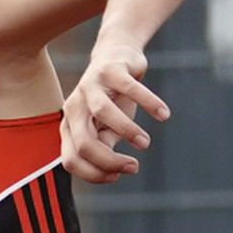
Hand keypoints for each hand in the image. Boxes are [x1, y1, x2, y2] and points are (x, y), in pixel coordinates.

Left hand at [60, 40, 168, 184]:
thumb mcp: (105, 129)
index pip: (72, 161)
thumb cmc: (112, 100)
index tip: (117, 176)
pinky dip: (149, 103)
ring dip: (127, 132)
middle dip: (110, 161)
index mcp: (69, 126)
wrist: (117, 56)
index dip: (94, 174)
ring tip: (145, 143)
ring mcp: (89, 86)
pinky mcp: (109, 69)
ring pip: (103, 114)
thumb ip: (104, 148)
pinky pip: (130, 88)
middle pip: (84, 144)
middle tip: (134, 167)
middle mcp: (73, 106)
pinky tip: (163, 115)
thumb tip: (111, 170)